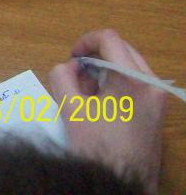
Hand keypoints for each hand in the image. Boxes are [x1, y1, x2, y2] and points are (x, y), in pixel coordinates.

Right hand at [47, 29, 165, 193]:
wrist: (121, 184)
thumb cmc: (96, 145)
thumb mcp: (69, 108)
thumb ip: (61, 76)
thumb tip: (69, 66)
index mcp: (132, 78)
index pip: (108, 39)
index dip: (84, 42)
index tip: (71, 59)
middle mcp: (151, 84)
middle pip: (121, 50)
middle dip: (95, 58)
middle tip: (76, 76)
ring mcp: (157, 98)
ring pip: (128, 66)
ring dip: (105, 71)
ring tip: (85, 94)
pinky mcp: (156, 111)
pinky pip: (135, 84)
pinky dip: (115, 85)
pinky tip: (100, 106)